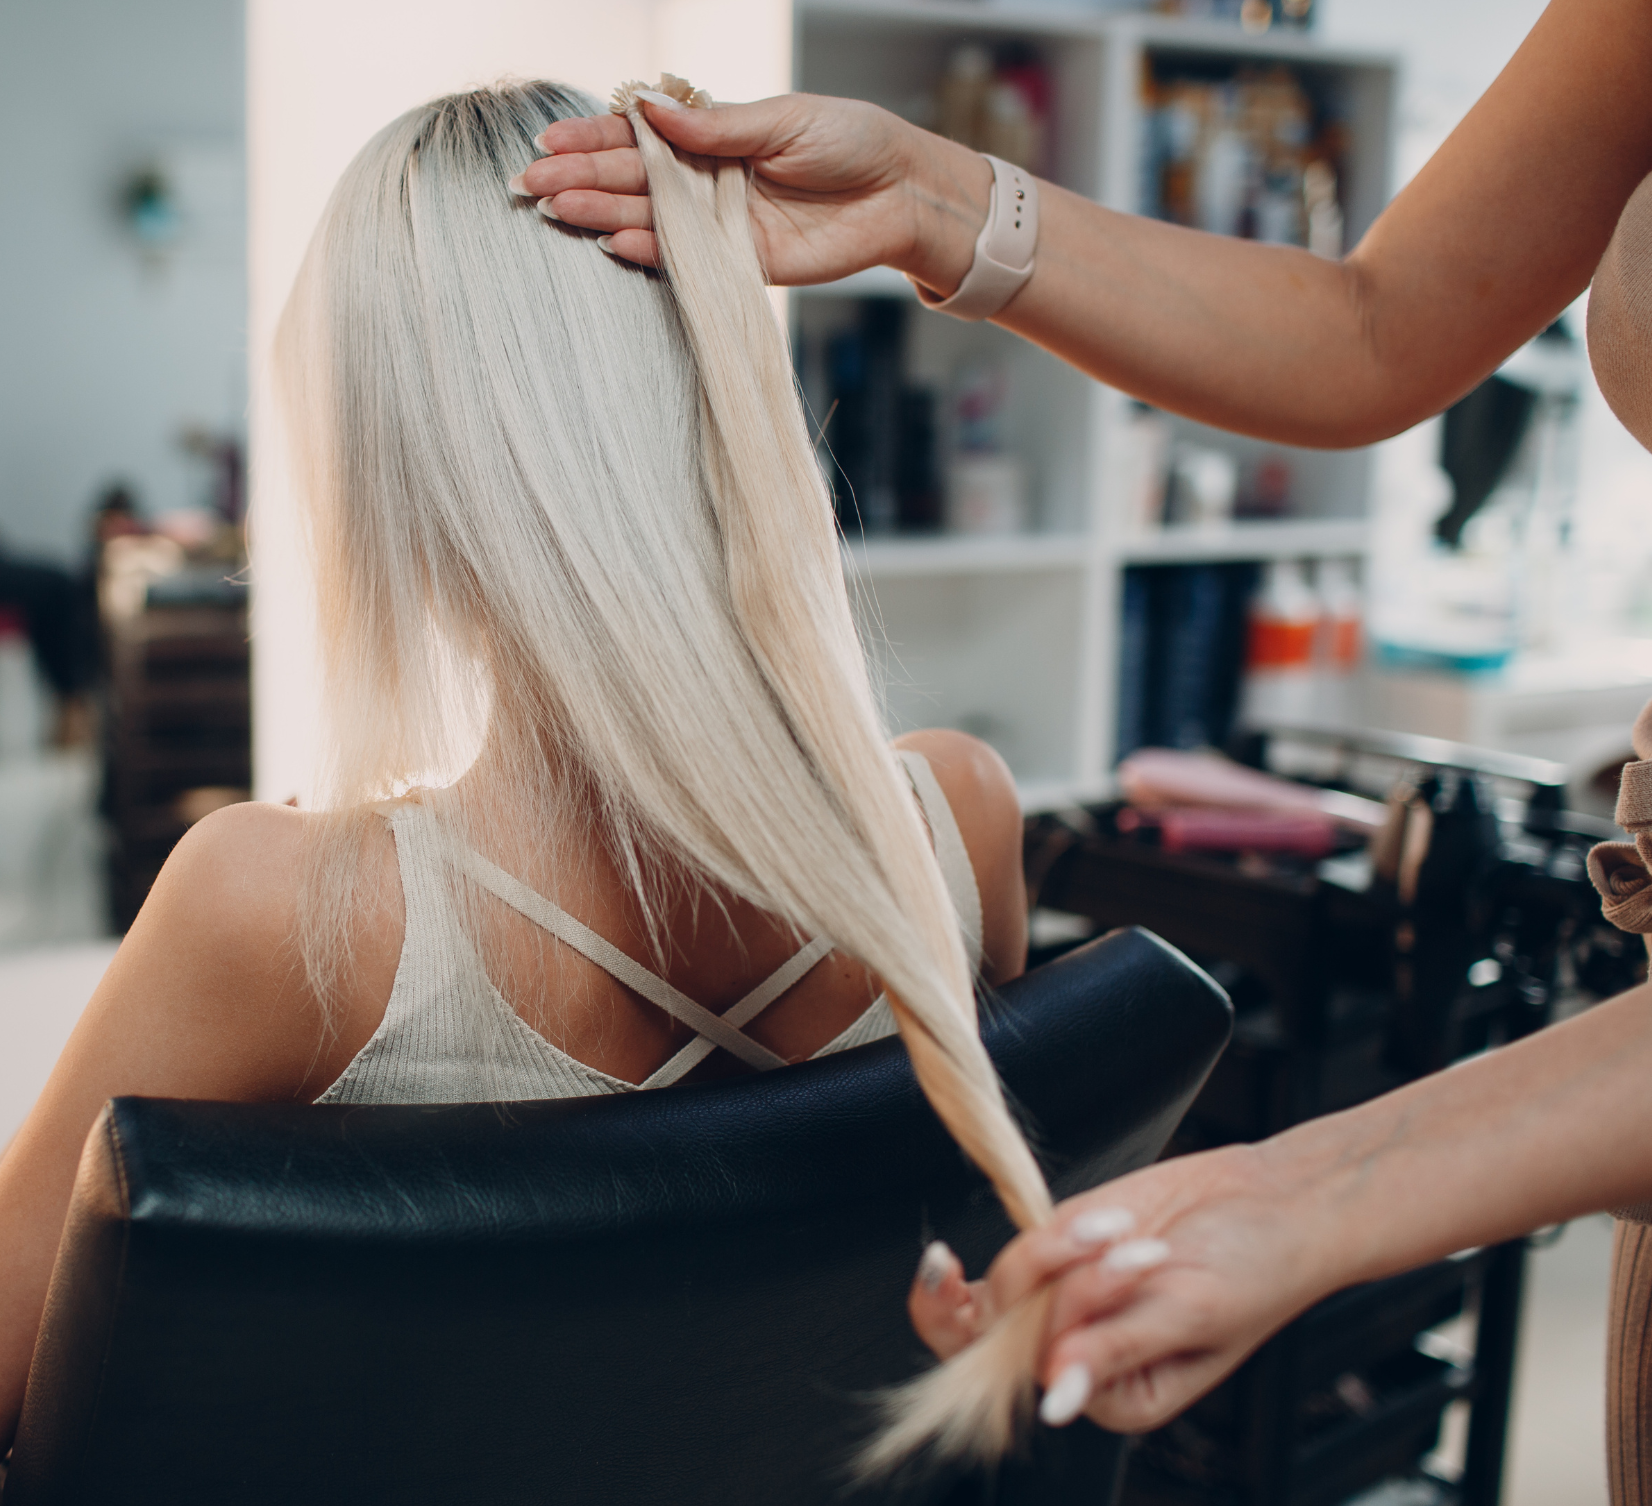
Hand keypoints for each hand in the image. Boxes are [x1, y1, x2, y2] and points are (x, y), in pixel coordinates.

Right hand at [516, 93, 988, 293]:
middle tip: (531, 183)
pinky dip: (651, 252)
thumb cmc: (849, 143)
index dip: (592, 137)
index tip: (548, 141)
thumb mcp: (782, 120)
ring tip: (557, 210)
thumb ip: (715, 125)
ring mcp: (720, 224)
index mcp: (713, 135)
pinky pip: (687, 260)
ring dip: (602, 215)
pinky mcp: (741, 264)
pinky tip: (613, 243)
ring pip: (650, 219)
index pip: (640, 135)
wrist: (900, 193)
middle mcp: (707, 180)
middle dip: (580, 178)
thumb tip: (649, 109)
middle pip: (632, 179)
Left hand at [908, 1142, 1337, 1432]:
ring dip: (1065, 1246)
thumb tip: (1055, 1404)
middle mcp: (1078, 1353)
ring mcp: (1070, 1296)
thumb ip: (1115, 1352)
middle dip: (1041, 1275)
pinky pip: (1031, 1239)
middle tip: (1092, 1240)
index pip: (1012, 1378)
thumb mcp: (1189, 1316)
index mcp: (1108, 1397)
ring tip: (1134, 1233)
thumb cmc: (1256, 1271)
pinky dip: (1057, 1228)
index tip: (948, 1272)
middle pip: (1000, 1325)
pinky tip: (1111, 1220)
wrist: (1276, 1202)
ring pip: (1013, 1275)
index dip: (977, 1329)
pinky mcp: (1072, 1246)